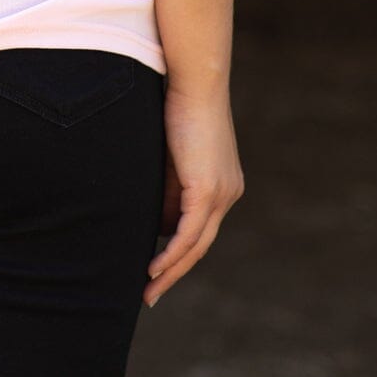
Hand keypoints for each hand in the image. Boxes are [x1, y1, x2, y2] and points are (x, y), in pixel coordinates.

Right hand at [144, 83, 243, 307]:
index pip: (200, 228)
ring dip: (170, 271)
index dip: (179, 252)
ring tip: (148, 290)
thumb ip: (168, 184)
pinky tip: (154, 269)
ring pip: (195, 246)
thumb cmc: (178, 106)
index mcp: (222, 184)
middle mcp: (227, 194)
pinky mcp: (208, 190)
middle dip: (174, 272)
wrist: (195, 82)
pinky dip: (171, 254)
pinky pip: (189, 234)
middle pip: (200, 246)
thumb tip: (155, 217)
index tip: (157, 269)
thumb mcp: (172, 153)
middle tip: (151, 293)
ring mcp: (221, 194)